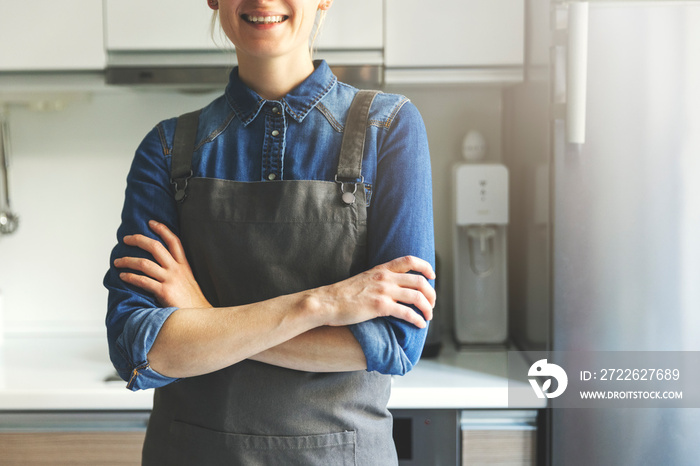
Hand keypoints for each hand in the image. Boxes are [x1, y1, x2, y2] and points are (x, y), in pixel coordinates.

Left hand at [113, 220, 210, 308]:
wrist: (200, 317)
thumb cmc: (192, 302)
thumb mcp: (189, 281)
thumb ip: (178, 272)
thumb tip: (162, 267)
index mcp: (184, 265)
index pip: (174, 241)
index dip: (162, 229)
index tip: (151, 222)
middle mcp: (177, 269)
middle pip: (156, 247)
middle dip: (138, 239)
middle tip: (126, 239)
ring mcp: (170, 280)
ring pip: (144, 263)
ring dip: (127, 260)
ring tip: (118, 261)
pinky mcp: (164, 292)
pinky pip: (142, 281)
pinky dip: (130, 277)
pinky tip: (122, 276)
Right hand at [314, 256, 435, 328]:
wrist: (326, 302)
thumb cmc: (342, 295)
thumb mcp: (364, 279)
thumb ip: (379, 280)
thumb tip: (392, 288)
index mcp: (381, 269)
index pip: (409, 260)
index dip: (425, 267)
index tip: (432, 276)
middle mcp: (385, 278)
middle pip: (419, 280)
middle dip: (431, 293)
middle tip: (432, 304)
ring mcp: (383, 291)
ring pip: (417, 296)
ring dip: (427, 308)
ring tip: (428, 317)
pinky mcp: (380, 306)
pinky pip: (406, 312)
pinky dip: (417, 319)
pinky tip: (419, 324)